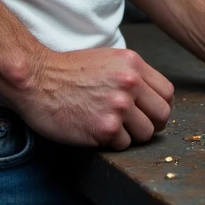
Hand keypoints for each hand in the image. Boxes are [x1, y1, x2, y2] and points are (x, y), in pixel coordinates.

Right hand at [15, 46, 173, 149]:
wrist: (37, 80)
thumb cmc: (67, 71)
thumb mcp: (107, 60)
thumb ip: (131, 74)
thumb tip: (149, 95)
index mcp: (133, 64)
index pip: (167, 93)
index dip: (159, 106)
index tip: (147, 112)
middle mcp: (130, 84)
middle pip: (162, 115)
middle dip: (151, 123)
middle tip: (134, 126)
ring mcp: (118, 106)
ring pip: (145, 133)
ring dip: (130, 135)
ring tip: (111, 128)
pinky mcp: (104, 128)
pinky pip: (123, 145)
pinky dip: (111, 143)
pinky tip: (96, 131)